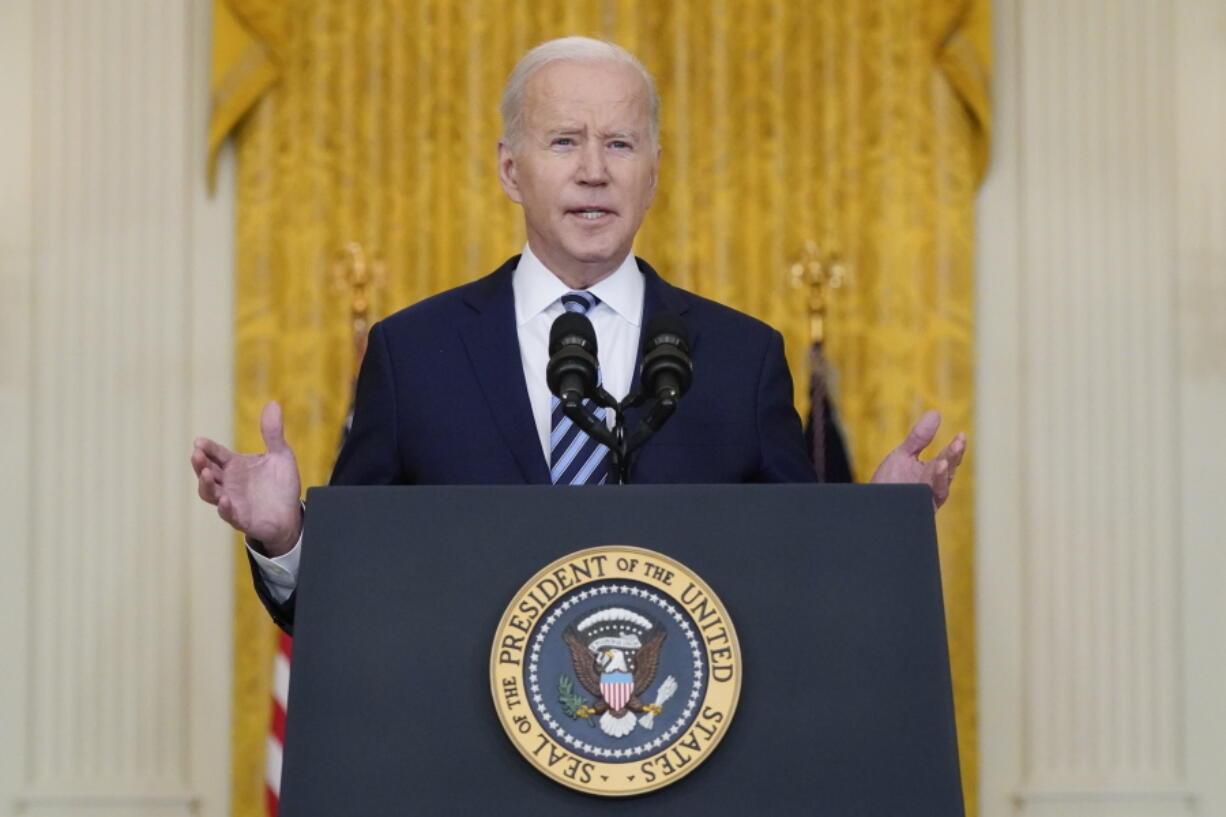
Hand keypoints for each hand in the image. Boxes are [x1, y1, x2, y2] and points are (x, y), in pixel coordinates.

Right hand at [191, 401, 302, 554]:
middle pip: (206, 472)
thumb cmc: (280, 484)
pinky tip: (224, 500)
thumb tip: (273, 403)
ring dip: (206, 484)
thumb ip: (273, 432)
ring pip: (209, 493)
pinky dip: (224, 507)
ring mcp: (231, 500)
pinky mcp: (240, 518)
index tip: (199, 441)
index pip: (216, 454)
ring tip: (207, 475)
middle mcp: (228, 482)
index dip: (207, 448)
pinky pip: (228, 514)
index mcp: (234, 465)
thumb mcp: (280, 455)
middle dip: (200, 464)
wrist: (291, 513)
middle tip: (197, 454)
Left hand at [869, 410, 965, 509]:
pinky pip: (922, 508)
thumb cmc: (888, 483)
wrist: (870, 509)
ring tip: (943, 462)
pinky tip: (924, 487)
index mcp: (932, 475)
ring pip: (938, 492)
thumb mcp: (903, 456)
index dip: (956, 449)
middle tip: (958, 444)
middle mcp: (932, 490)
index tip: (960, 436)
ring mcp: (923, 504)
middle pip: (947, 475)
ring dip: (942, 477)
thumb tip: (935, 413)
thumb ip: (919, 438)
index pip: (949, 460)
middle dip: (953, 460)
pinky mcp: (915, 514)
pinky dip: (925, 498)